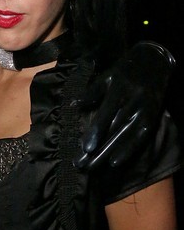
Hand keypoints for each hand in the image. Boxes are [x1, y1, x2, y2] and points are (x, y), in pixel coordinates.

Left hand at [74, 42, 174, 170]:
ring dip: (109, 153)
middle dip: (98, 149)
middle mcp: (132, 101)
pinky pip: (140, 137)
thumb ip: (92, 92)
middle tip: (82, 165)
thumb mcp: (107, 77)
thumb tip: (74, 105)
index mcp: (119, 90)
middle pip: (114, 130)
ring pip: (125, 136)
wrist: (155, 61)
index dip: (96, 132)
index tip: (85, 148)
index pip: (106, 115)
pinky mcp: (152, 116)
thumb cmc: (125, 70)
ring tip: (94, 168)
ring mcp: (144, 110)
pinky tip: (116, 162)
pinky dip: (129, 150)